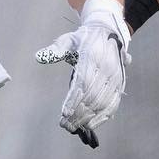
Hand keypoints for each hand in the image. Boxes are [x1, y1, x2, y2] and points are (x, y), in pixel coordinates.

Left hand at [34, 0, 129, 148]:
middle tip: (66, 125)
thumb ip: (55, 49)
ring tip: (76, 127)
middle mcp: (106, 68)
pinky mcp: (120, 83)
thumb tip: (39, 57)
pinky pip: (114, 103)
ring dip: (89, 117)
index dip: (74, 100)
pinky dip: (104, 116)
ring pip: (103, 102)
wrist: (109, 31)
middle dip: (79, 113)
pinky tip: (92, 124)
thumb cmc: (84, 39)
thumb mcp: (68, 39)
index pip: (82, 83)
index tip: (64, 114)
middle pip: (92, 96)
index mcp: (92, 56)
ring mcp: (115, 77)